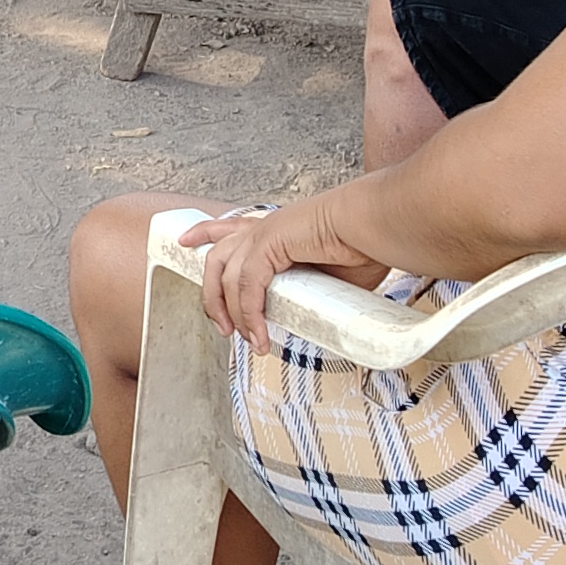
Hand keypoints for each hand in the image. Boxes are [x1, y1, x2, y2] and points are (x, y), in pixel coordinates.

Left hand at [184, 196, 369, 344]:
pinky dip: (250, 314)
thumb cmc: (368, 245)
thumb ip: (319, 292)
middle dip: (211, 295)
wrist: (379, 224)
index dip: (205, 232)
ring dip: (232, 313)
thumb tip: (326, 320)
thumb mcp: (335, 275)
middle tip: (224, 328)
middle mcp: (265, 226)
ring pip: (225, 274)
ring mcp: (265, 232)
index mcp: (278, 227)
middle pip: (216, 256)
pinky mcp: (270, 242)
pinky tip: (260, 335)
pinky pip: (247, 285)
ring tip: (249, 340)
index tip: (187, 241)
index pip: (231, 226)